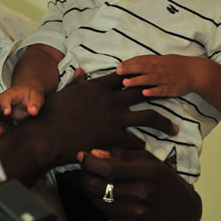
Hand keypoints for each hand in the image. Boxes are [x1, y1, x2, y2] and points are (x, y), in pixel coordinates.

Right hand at [0, 85, 45, 135]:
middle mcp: (2, 99)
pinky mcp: (0, 114)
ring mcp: (0, 107)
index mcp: (11, 93)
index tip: (7, 113)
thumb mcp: (36, 97)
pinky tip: (1, 133)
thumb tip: (33, 111)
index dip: (5, 105)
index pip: (6, 97)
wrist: (28, 94)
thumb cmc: (30, 94)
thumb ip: (35, 104)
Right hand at [39, 72, 177, 163]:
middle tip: (172, 97)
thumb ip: (76, 83)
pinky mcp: (113, 138)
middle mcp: (111, 100)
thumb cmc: (51, 113)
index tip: (148, 77)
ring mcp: (114, 119)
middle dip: (160, 93)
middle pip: (144, 93)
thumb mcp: (64, 92)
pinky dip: (141, 145)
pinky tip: (145, 149)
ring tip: (174, 129)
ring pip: (149, 117)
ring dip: (163, 123)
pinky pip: (135, 141)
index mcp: (98, 87)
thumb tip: (79, 71)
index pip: (125, 76)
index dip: (138, 75)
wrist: (46, 136)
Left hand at [75, 147, 201, 220]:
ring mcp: (139, 211)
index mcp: (150, 172)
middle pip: (101, 185)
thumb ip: (126, 156)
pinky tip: (102, 196)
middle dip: (84, 176)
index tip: (82, 156)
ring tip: (88, 182)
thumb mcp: (153, 164)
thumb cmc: (167, 184)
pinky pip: (108, 213)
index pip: (110, 168)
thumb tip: (96, 152)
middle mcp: (144, 192)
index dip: (91, 163)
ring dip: (89, 191)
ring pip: (100, 200)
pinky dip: (101, 203)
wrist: (185, 218)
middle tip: (81, 170)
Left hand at [117, 54, 202, 96]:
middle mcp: (160, 68)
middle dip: (130, 69)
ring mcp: (166, 79)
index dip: (130, 62)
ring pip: (150, 79)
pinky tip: (144, 93)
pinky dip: (153, 91)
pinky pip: (162, 90)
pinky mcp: (172, 89)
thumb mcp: (163, 59)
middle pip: (143, 68)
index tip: (118, 66)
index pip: (141, 60)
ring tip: (126, 82)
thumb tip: (132, 63)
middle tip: (118, 72)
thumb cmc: (178, 65)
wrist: (197, 72)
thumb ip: (148, 62)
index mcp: (158, 60)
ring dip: (138, 80)